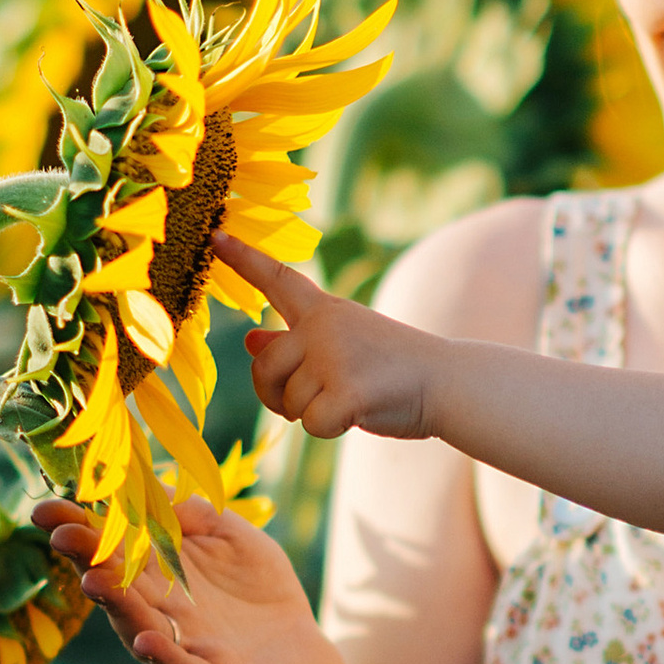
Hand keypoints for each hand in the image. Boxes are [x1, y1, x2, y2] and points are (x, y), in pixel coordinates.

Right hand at [35, 494, 346, 663]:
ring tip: (94, 580)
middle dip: (88, 561)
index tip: (46, 508)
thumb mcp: (232, 536)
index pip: (111, 549)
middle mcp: (159, 615)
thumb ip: (194, 513)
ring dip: (117, 606)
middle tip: (61, 535)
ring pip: (141, 628)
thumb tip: (152, 490)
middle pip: (117, 587)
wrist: (306, 657)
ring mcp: (184, 652)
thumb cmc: (261, 592)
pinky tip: (147, 641)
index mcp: (157, 577)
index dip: (80, 530)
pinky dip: (166, 660)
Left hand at [214, 240, 437, 440]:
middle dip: (279, 395)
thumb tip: (252, 341)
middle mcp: (323, 327)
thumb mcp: (343, 343)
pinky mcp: (346, 392)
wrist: (449, 382)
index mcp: (323, 309)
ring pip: (289, 402)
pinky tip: (358, 415)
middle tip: (318, 396)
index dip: (242, 258)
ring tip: (351, 398)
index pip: (277, 278)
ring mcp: (334, 357)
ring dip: (312, 413)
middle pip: (264, 368)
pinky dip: (331, 430)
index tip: (214, 234)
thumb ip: (296, 343)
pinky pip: (312, 425)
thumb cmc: (394, 367)